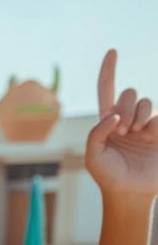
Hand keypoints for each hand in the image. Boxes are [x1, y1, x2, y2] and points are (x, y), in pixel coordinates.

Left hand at [86, 50, 157, 198]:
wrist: (130, 193)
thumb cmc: (107, 176)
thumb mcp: (93, 156)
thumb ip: (96, 133)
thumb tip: (112, 116)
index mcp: (107, 121)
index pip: (107, 90)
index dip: (109, 70)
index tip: (112, 51)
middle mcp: (126, 118)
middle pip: (129, 93)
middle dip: (125, 107)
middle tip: (123, 130)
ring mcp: (145, 124)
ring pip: (146, 101)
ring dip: (139, 114)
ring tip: (135, 133)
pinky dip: (153, 123)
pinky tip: (148, 136)